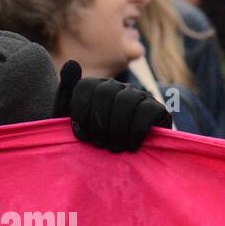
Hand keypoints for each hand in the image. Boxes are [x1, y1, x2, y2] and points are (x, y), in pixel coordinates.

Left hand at [54, 61, 171, 152]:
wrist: (122, 163)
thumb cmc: (92, 141)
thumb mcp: (71, 120)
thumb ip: (66, 92)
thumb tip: (72, 62)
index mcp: (97, 87)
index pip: (86, 86)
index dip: (80, 113)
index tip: (81, 135)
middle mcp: (119, 87)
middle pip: (106, 93)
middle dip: (99, 123)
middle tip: (99, 144)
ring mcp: (140, 96)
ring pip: (126, 102)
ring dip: (117, 129)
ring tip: (114, 148)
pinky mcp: (158, 109)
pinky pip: (147, 112)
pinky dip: (136, 132)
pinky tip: (131, 145)